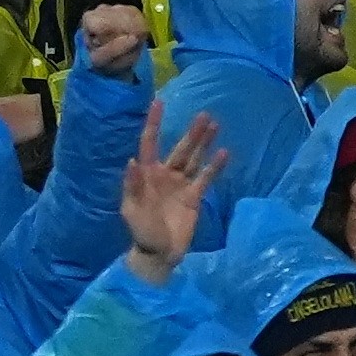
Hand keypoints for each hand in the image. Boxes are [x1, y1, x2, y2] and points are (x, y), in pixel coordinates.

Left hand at [118, 99, 219, 281]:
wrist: (159, 253)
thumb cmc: (140, 230)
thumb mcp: (131, 209)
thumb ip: (133, 186)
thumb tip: (132, 161)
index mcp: (146, 174)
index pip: (149, 143)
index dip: (154, 124)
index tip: (159, 102)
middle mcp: (164, 175)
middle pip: (180, 148)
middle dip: (191, 133)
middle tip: (204, 114)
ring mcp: (180, 184)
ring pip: (194, 159)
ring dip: (203, 143)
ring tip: (214, 124)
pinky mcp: (194, 197)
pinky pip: (205, 178)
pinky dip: (214, 166)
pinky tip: (224, 152)